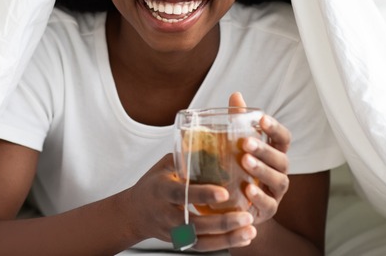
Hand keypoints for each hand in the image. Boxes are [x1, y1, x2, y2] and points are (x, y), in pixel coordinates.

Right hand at [126, 154, 256, 250]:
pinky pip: (203, 247)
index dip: (203, 194)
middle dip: (222, 223)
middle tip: (247, 216)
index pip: (183, 194)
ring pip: (201, 240)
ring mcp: (173, 232)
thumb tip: (218, 141)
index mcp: (162, 190)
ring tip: (250, 229)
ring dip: (228, 238)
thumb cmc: (154, 184)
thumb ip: (187, 157)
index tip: (224, 193)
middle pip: (195, 224)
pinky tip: (243, 237)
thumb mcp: (165, 165)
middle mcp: (166, 214)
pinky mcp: (180, 242)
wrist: (134, 213)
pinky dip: (224, 244)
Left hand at [229, 92, 290, 224]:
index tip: (262, 119)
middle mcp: (279, 171)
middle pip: (281, 159)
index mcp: (274, 153)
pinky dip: (260, 197)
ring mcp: (276, 192)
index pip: (283, 138)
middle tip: (245, 142)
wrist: (232, 206)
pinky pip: (269, 204)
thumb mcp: (235, 146)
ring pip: (278, 180)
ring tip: (245, 162)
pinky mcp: (268, 211)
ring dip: (263, 170)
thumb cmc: (236, 169)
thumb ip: (238, 122)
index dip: (275, 128)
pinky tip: (248, 189)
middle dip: (265, 150)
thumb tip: (236, 95)